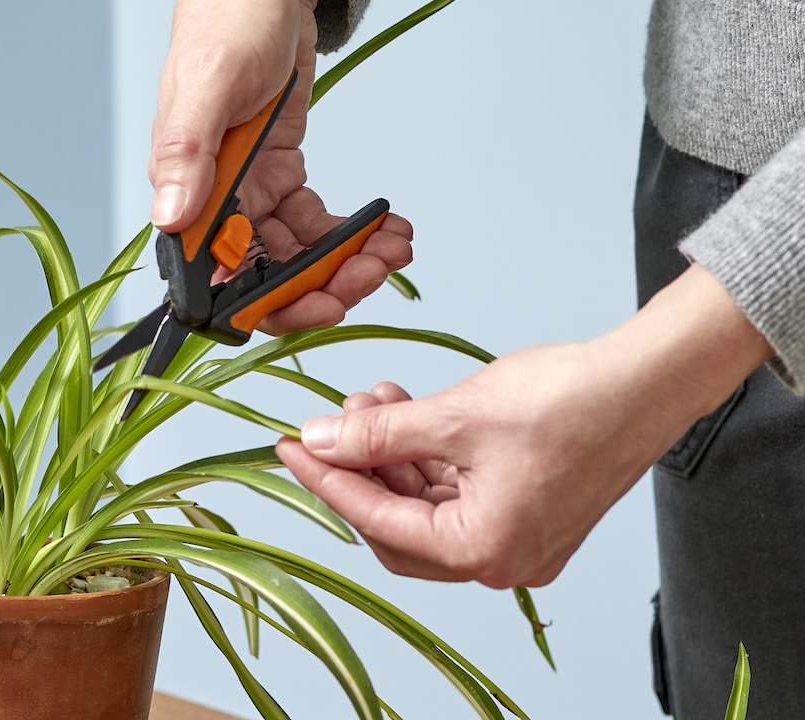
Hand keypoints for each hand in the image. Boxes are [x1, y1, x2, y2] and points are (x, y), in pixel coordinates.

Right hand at [149, 0, 413, 333]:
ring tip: (391, 247)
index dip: (268, 299)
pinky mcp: (278, 173)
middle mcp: (214, 197)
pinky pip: (313, 221)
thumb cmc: (228, 14)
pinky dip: (349, 232)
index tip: (321, 301)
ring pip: (294, 253)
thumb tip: (169, 216)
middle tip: (371, 274)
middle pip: (263, 273)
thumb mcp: (210, 79)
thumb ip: (186, 151)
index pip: (219, 270)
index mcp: (186, 184)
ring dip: (344, 260)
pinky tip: (384, 227)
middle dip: (320, 284)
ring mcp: (248, 187)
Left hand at [277, 264, 772, 586]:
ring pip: (427, 506)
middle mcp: (503, 560)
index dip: (327, 479)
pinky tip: (409, 412)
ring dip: (394, 455)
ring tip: (376, 401)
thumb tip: (320, 441)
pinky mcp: (529, 510)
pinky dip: (427, 457)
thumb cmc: (571, 400)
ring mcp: (519, 538)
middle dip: (363, 469)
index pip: (377, 522)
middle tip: (336, 420)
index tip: (291, 447)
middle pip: (399, 526)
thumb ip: (378, 435)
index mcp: (483, 551)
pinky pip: (458, 494)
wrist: (648, 380)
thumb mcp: (453, 415)